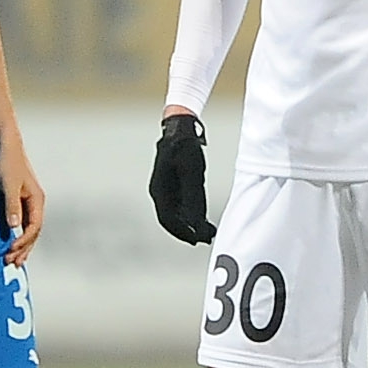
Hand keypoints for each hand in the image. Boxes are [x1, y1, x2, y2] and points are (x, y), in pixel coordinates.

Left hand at [0, 136, 44, 264]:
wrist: (5, 147)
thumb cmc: (7, 163)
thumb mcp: (8, 184)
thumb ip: (11, 205)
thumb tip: (15, 226)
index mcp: (37, 200)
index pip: (34, 226)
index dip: (24, 241)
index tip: (11, 250)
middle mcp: (35, 203)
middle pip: (33, 232)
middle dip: (24, 249)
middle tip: (11, 263)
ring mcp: (28, 204)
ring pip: (28, 230)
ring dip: (21, 246)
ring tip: (12, 261)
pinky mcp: (19, 202)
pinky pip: (22, 225)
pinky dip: (17, 237)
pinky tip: (10, 245)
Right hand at [149, 111, 214, 243]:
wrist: (180, 128)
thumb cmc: (185, 147)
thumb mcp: (192, 173)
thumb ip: (193, 198)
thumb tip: (195, 222)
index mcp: (160, 190)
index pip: (168, 219)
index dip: (182, 232)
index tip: (197, 240)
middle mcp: (160, 192)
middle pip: (171, 219)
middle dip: (188, 231)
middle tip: (206, 239)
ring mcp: (166, 189)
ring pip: (176, 214)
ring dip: (191, 224)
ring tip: (208, 231)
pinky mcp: (173, 184)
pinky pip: (181, 205)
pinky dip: (192, 214)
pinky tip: (204, 218)